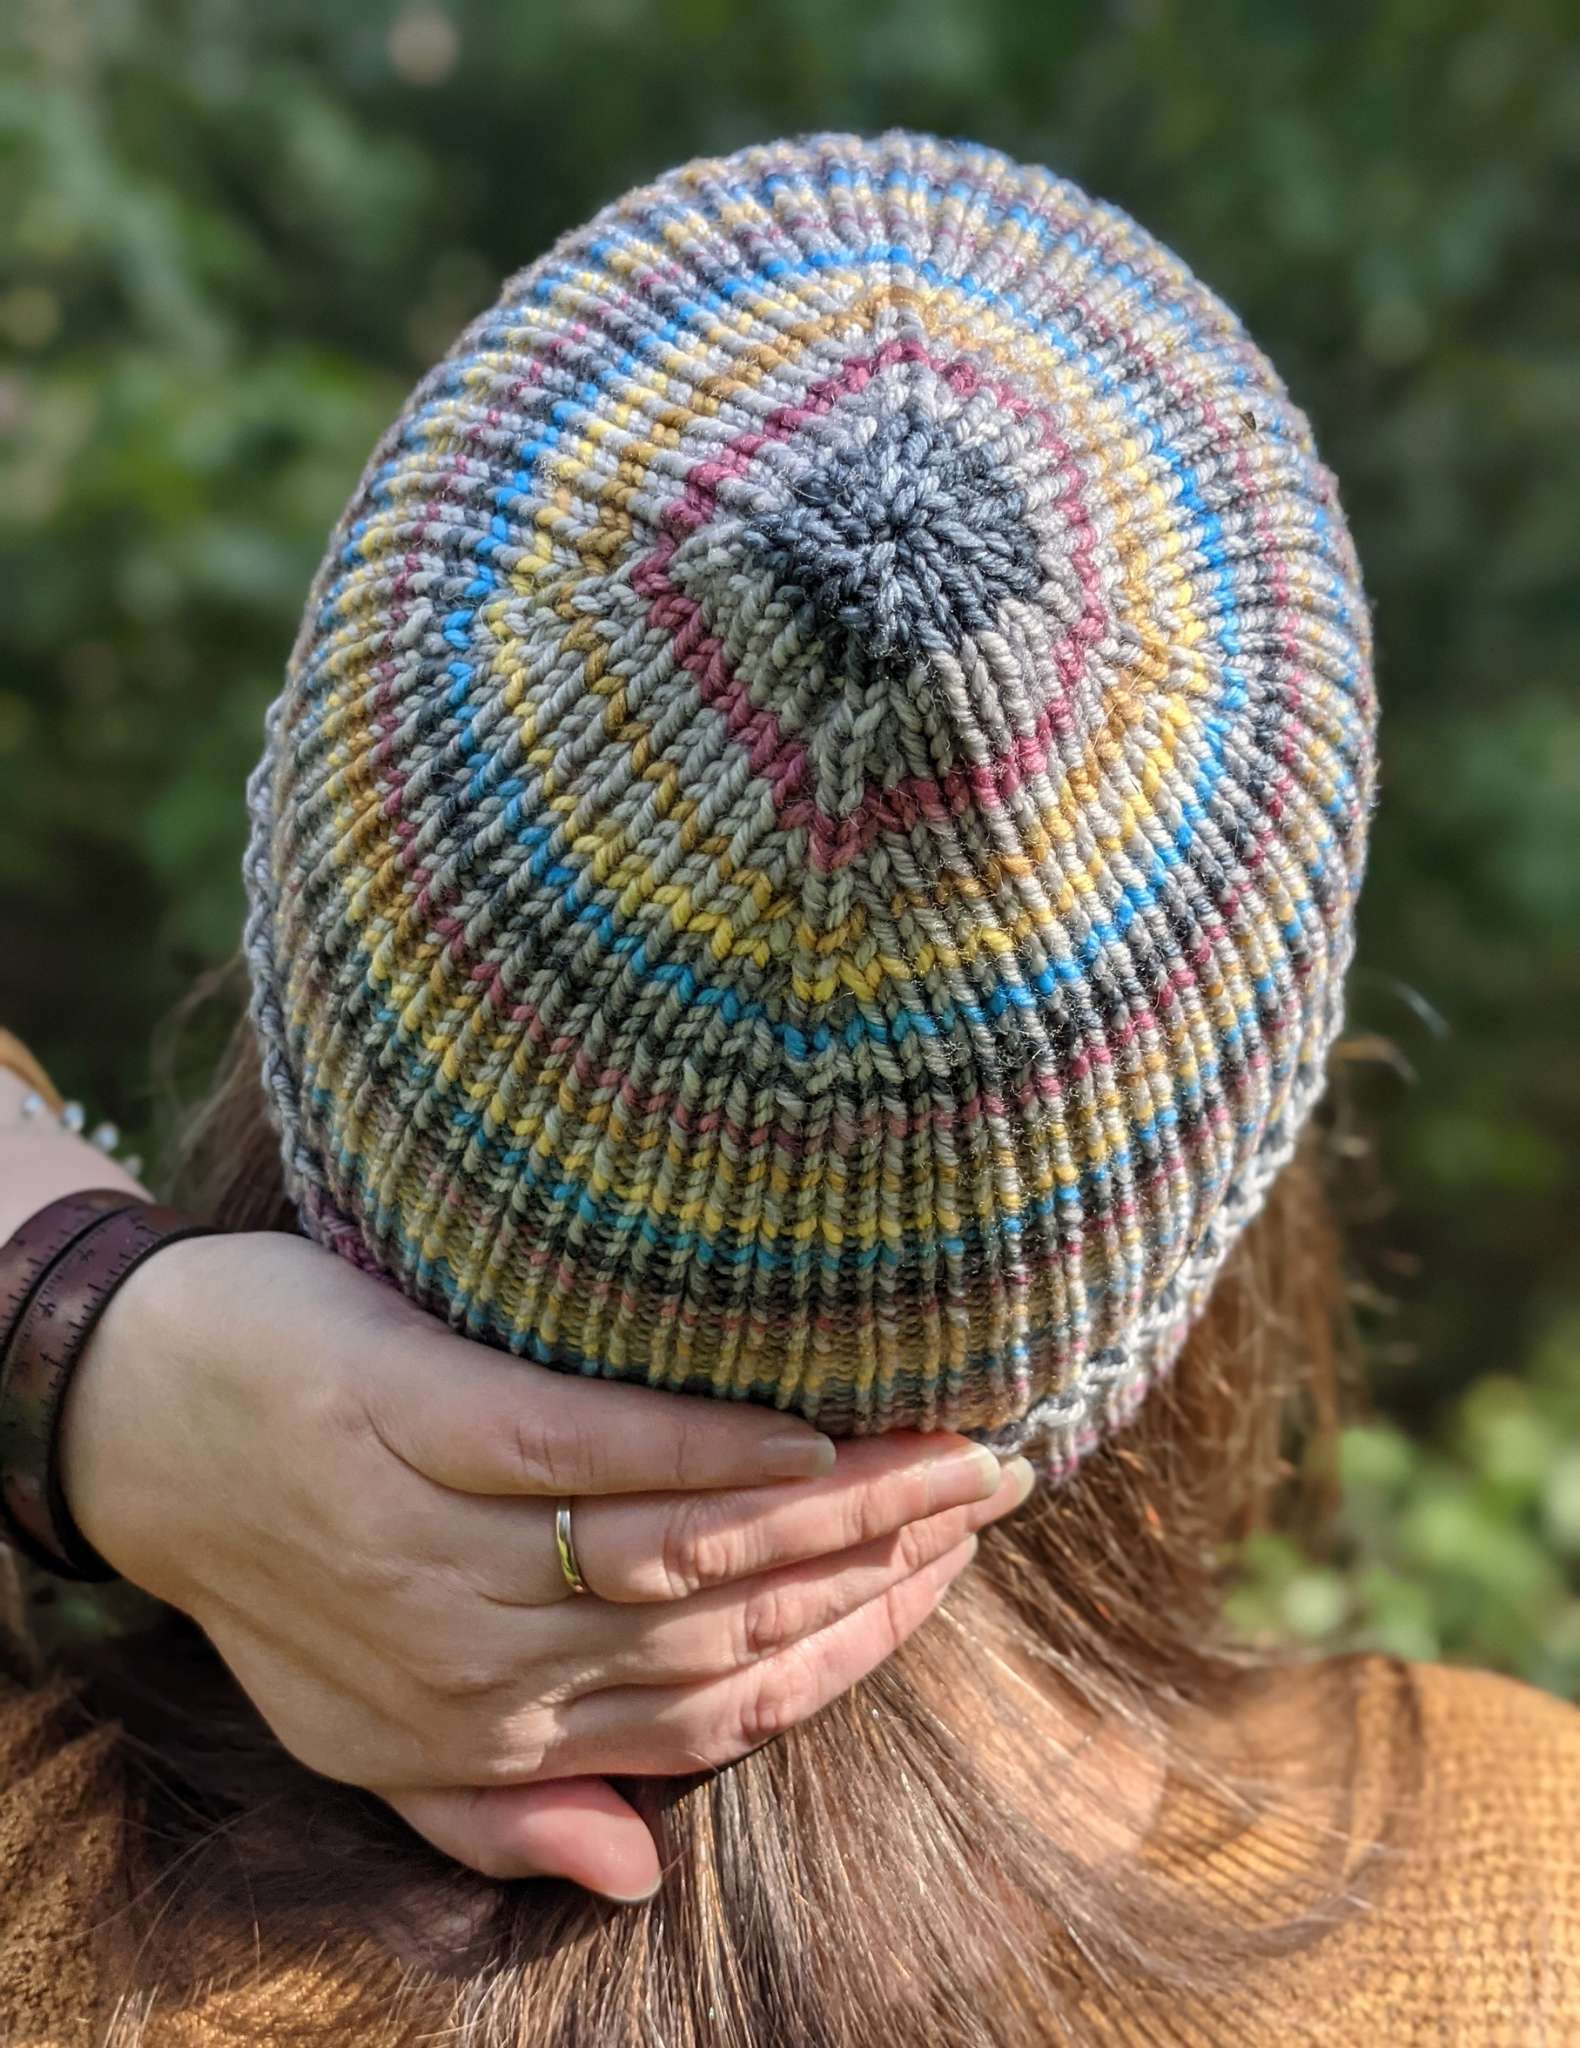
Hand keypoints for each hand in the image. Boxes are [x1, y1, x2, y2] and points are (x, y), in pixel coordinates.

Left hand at [58, 1227, 1029, 1896]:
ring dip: (835, 1505)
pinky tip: (804, 1429)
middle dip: (876, 1571)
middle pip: (723, 1631)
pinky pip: (584, 1446)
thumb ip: (495, 1811)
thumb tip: (639, 1869)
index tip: (944, 1588)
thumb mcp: (363, 1729)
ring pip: (679, 1546)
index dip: (845, 1656)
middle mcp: (474, 1660)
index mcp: (480, 1735)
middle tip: (985, 1495)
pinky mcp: (409, 1413)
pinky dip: (703, 1448)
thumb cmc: (268, 1571)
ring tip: (946, 1453)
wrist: (131, 1430)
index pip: (712, 1715)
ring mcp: (439, 1537)